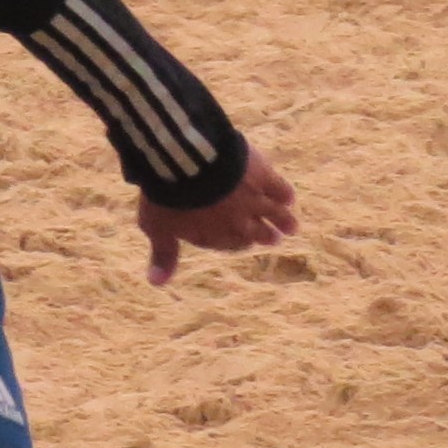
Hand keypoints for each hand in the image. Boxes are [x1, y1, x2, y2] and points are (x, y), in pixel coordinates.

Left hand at [140, 148, 297, 285]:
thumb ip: (163, 255)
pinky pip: (280, 189)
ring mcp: (253, 198)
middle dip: (266, 235)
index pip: (234, 244)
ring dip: (284, 220)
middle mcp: (239, 221)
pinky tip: (289, 198)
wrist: (187, 164)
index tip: (248, 243)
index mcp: (216, 235)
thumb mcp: (157, 228)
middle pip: (257, 231)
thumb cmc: (166, 198)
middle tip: (276, 238)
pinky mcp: (263, 175)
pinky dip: (285, 195)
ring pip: (274, 212)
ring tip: (292, 226)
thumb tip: (156, 283)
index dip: (240, 243)